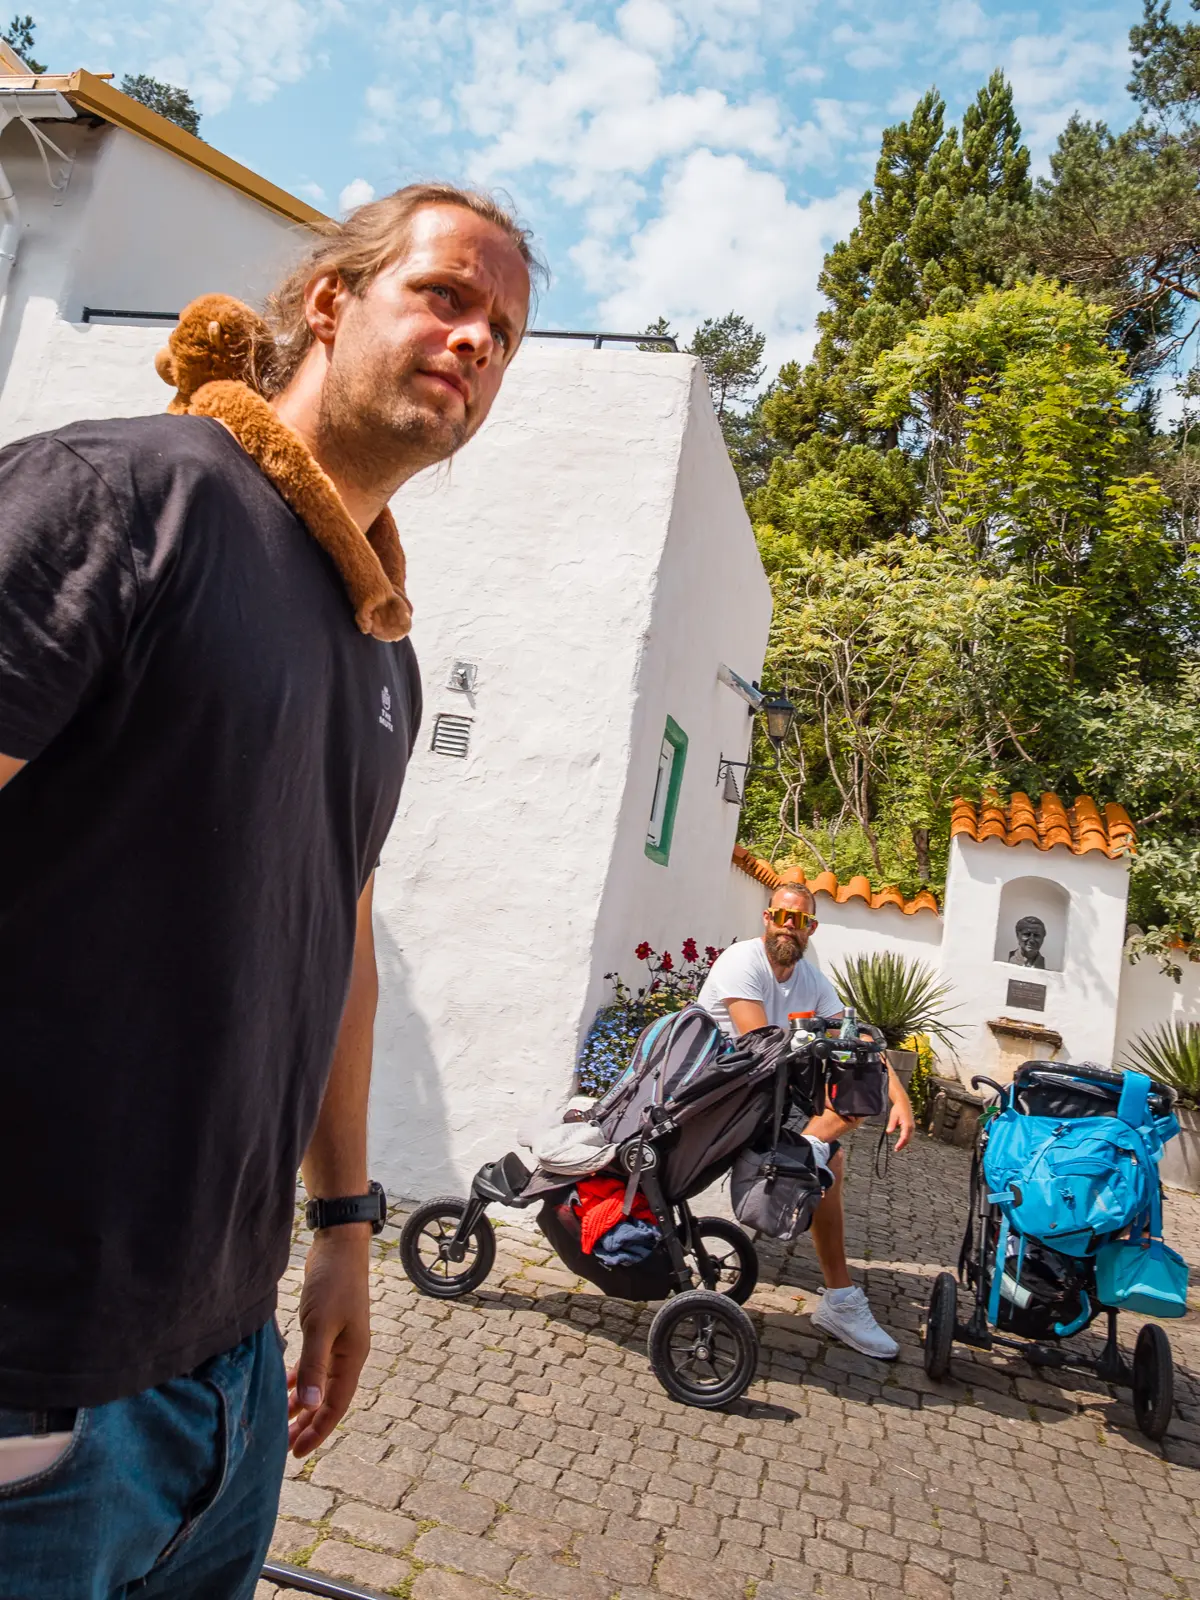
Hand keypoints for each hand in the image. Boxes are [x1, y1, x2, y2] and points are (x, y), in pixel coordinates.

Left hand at [287, 1226, 371, 1456]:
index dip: (318, 1430)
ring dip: (301, 1403)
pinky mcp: (326, 1329)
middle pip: (328, 1398)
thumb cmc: (333, 1282)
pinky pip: (313, 1365)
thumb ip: (314, 1365)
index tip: (297, 1453)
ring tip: (280, 1424)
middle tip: (283, 1446)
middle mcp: (348, 1354)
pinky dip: (299, 1378)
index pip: (336, 1405)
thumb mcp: (320, 1325)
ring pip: (319, 1383)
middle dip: (308, 1423)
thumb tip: (310, 1404)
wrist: (340, 1245)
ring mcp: (338, 1341)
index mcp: (352, 1357)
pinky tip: (283, 1386)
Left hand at [887, 1090, 915, 1151]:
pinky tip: (902, 1141)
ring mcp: (912, 1127)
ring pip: (910, 1138)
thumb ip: (891, 1125)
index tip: (896, 1148)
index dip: (900, 1144)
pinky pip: (910, 1135)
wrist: (904, 1103)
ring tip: (898, 1147)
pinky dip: (906, 1139)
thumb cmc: (898, 1109)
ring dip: (905, 1143)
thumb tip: (888, 1133)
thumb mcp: (893, 1116)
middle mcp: (911, 1127)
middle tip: (896, 1149)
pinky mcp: (912, 1126)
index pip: (904, 1137)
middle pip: (908, 1139)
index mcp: (907, 1125)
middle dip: (902, 1145)